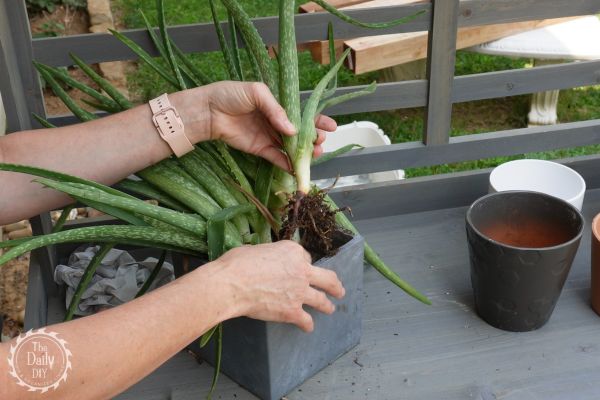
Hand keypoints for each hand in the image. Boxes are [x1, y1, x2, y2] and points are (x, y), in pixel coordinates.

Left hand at [172, 82, 336, 169]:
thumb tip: (292, 129)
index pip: (302, 113)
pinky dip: (287, 164)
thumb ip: (276, 110)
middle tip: (321, 143)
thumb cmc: (230, 94)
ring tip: (315, 156)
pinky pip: (277, 158)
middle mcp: (275, 121)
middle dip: (314, 138)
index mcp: (277, 105)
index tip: (332, 127)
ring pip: (291, 147)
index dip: (318, 120)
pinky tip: (298, 168)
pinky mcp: (259, 149)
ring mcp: (268, 136)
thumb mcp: (256, 92)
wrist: (207, 110)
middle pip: (300, 132)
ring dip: (304, 153)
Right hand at [213, 240, 344, 331]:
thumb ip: (269, 256)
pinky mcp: (293, 311)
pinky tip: (308, 327)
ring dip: (327, 305)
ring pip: (321, 300)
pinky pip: (306, 320)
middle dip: (334, 285)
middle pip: (326, 278)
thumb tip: (265, 262)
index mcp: (293, 252)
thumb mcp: (257, 249)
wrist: (232, 284)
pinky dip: (308, 325)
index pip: (305, 258)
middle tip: (339, 289)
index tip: (300, 269)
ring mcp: (300, 292)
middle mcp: (302, 271)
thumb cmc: (237, 263)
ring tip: (330, 308)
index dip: (303, 264)